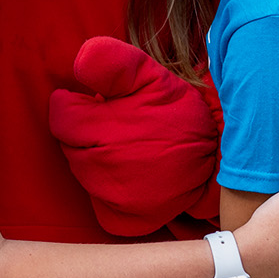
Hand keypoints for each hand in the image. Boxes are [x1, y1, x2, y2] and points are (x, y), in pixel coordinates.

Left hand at [49, 36, 221, 234]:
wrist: (219, 153)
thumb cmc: (179, 111)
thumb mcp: (151, 76)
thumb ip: (113, 64)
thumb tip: (80, 59)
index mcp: (102, 128)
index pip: (60, 117)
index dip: (73, 104)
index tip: (94, 102)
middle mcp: (102, 167)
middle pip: (68, 145)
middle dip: (85, 130)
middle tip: (116, 123)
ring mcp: (112, 196)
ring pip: (81, 172)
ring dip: (95, 156)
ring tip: (125, 145)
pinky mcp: (124, 217)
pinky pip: (98, 202)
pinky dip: (106, 188)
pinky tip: (127, 173)